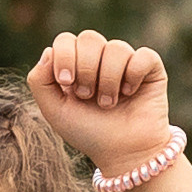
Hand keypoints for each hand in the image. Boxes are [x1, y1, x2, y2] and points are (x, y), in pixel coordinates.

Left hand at [26, 31, 173, 177]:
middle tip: (88, 96)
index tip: (67, 82)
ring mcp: (126, 62)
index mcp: (76, 64)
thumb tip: (49, 50)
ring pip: (116, 48)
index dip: (65, 57)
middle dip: (86, 70)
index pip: (66, 40)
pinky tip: (130, 93)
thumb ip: (40, 81)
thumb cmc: (88, 133)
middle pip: (90, 38)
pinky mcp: (150, 69)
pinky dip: (133, 75)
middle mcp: (101, 59)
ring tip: (108, 103)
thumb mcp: (54, 111)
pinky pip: (143, 56)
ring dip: (109, 80)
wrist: (122, 154)